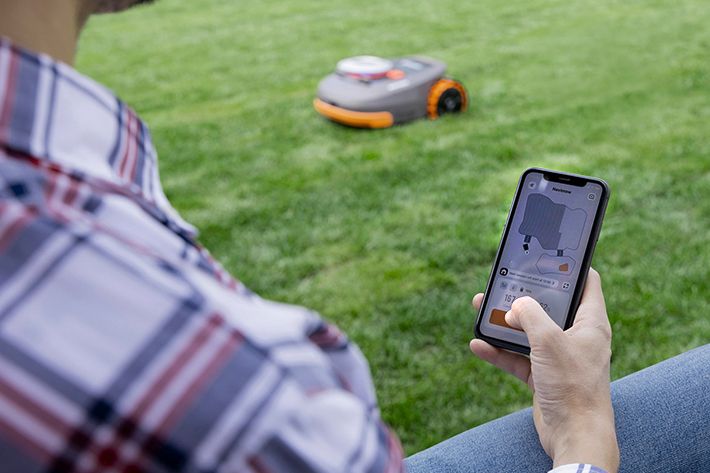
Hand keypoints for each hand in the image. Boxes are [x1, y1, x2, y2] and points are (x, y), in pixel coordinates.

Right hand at [469, 269, 618, 472]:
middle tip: (503, 282)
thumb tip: (514, 307)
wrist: (574, 435)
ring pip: (529, 331)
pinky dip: (499, 351)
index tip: (547, 255)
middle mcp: (576, 336)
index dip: (569, 266)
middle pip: (549, 306)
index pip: (586, 282)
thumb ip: (529, 315)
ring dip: (504, 323)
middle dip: (523, 295)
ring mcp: (559, 357)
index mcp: (590, 322)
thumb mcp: (548, 340)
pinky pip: (518, 357)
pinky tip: (478, 345)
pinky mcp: (543, 376)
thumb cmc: (572, 386)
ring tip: (481, 309)